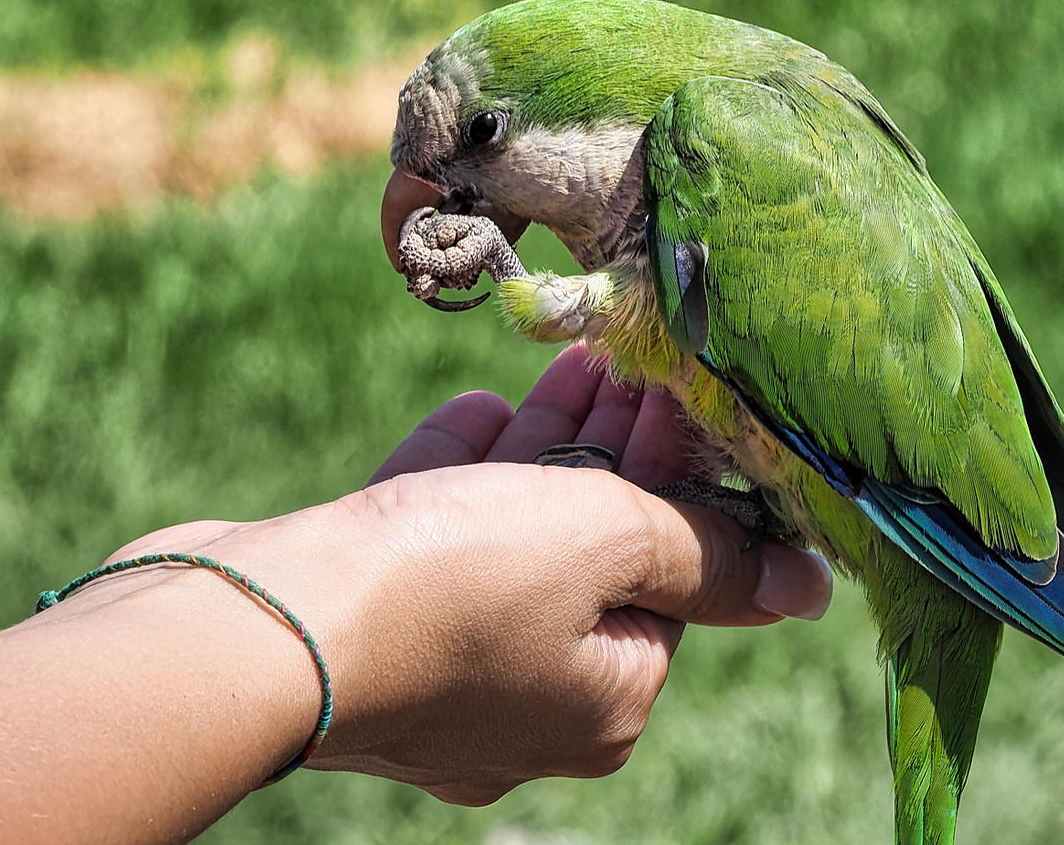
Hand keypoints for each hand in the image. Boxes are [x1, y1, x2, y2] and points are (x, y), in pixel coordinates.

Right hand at [105, 344, 832, 804]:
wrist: (253, 628)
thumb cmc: (443, 586)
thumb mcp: (604, 542)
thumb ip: (707, 548)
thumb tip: (811, 589)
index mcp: (603, 704)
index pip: (674, 579)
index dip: (679, 475)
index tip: (678, 387)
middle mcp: (525, 705)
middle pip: (593, 560)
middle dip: (614, 452)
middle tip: (628, 358)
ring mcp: (436, 673)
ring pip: (511, 545)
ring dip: (544, 453)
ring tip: (572, 360)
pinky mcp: (366, 628)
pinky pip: (432, 547)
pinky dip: (464, 479)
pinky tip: (484, 414)